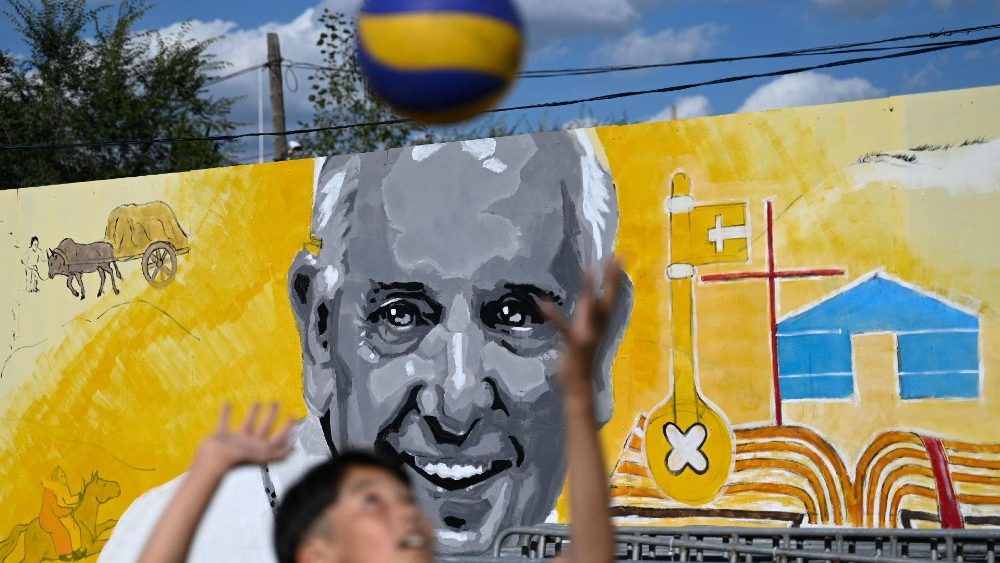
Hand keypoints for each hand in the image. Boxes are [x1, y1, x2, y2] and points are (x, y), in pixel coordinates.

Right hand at [195, 403, 295, 471]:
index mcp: (261, 448)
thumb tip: (295, 450)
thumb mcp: (263, 456)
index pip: (278, 437)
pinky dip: (225, 413)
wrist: (214, 460)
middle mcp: (250, 443)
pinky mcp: (221, 435)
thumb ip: (279, 453)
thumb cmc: (239, 459)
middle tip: (276, 403)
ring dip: (252, 413)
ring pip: (247, 422)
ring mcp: (235, 439)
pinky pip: (224, 421)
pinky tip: (227, 402)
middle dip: (271, 415)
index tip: (292, 416)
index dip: (287, 428)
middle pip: (264, 427)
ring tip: (257, 401)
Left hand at [541, 258, 623, 401]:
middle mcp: (598, 327)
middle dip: (610, 278)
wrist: (579, 385)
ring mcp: (587, 335)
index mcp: (600, 324)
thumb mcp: (584, 332)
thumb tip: (587, 297)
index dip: (615, 278)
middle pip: (607, 298)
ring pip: (591, 309)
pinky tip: (544, 304)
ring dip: (589, 290)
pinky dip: (554, 316)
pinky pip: (564, 328)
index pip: (611, 297)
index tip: (618, 257)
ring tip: (587, 270)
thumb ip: (586, 315)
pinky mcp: (574, 344)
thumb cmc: (579, 359)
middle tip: (614, 256)